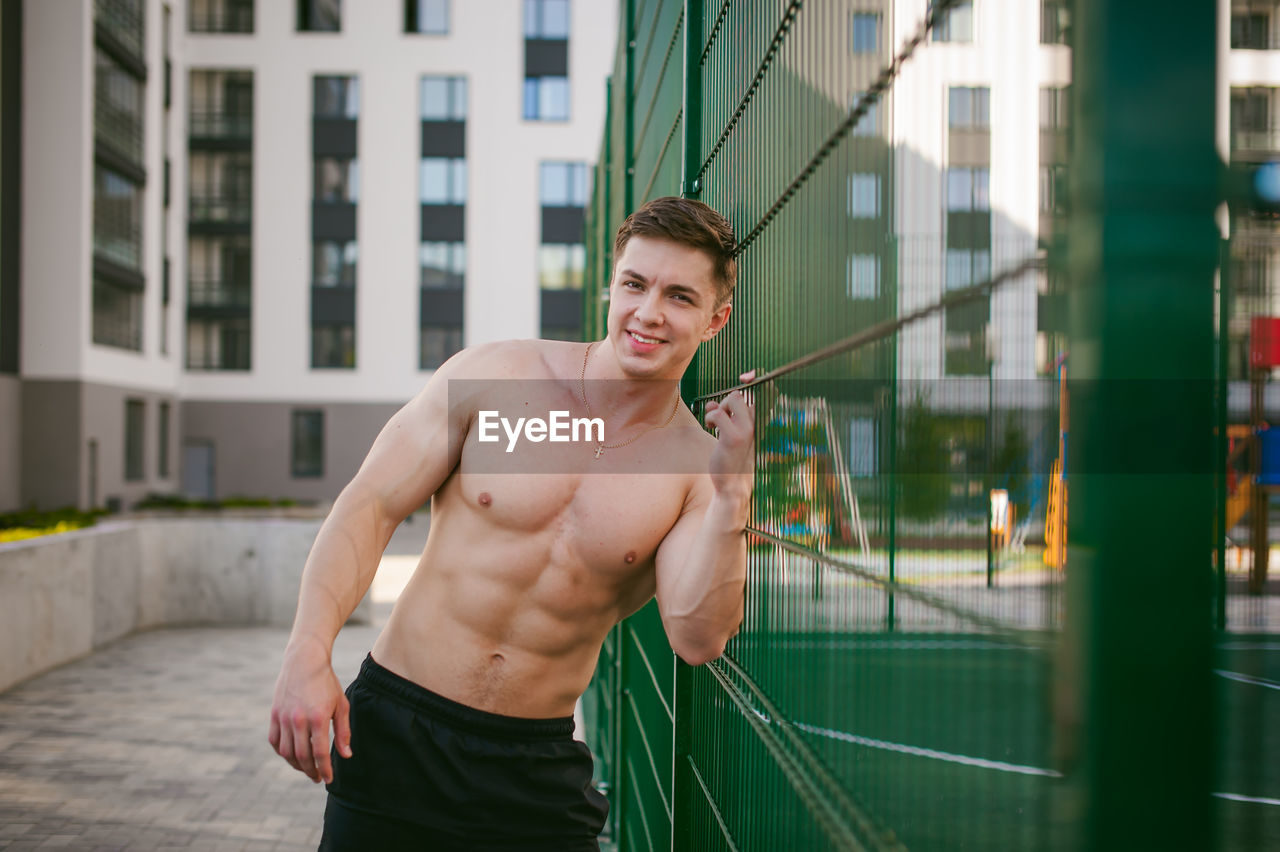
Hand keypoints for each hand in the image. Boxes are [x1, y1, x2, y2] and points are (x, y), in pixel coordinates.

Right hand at [267, 638, 351, 783]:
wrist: (304, 661)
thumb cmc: (327, 683)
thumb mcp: (341, 704)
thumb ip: (343, 731)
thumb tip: (346, 755)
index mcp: (317, 718)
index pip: (319, 753)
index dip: (324, 769)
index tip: (328, 779)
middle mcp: (297, 720)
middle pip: (302, 756)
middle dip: (311, 771)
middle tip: (318, 777)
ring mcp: (283, 717)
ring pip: (286, 752)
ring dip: (296, 765)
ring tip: (307, 769)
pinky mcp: (274, 714)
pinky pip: (275, 741)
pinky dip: (283, 752)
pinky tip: (293, 755)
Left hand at [704, 370, 756, 497]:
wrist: (731, 482)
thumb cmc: (729, 456)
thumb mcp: (730, 432)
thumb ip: (724, 415)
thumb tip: (712, 402)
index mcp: (758, 422)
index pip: (764, 392)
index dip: (755, 379)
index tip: (746, 376)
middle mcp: (756, 424)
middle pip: (740, 394)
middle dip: (725, 402)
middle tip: (721, 418)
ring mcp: (747, 430)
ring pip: (732, 399)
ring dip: (718, 410)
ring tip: (715, 425)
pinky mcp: (734, 438)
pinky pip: (718, 413)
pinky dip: (710, 418)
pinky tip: (711, 428)